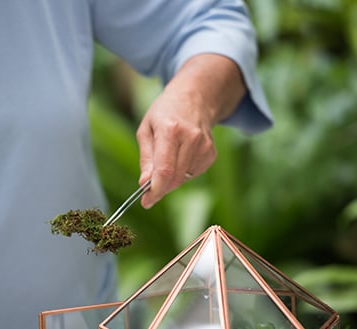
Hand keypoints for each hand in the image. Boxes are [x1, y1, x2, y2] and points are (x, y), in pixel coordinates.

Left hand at [136, 54, 245, 207]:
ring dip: (171, 178)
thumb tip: (145, 184)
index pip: (164, 170)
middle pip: (174, 178)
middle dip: (160, 188)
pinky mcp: (211, 153)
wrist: (194, 97)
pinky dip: (183, 171)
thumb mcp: (146, 129)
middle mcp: (191, 138)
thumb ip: (146, 158)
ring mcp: (204, 146)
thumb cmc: (165, 113)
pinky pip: (192, 174)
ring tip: (167, 157)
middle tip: (149, 189)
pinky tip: (181, 154)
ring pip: (183, 178)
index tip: (146, 202)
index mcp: (170, 130)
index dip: (155, 190)